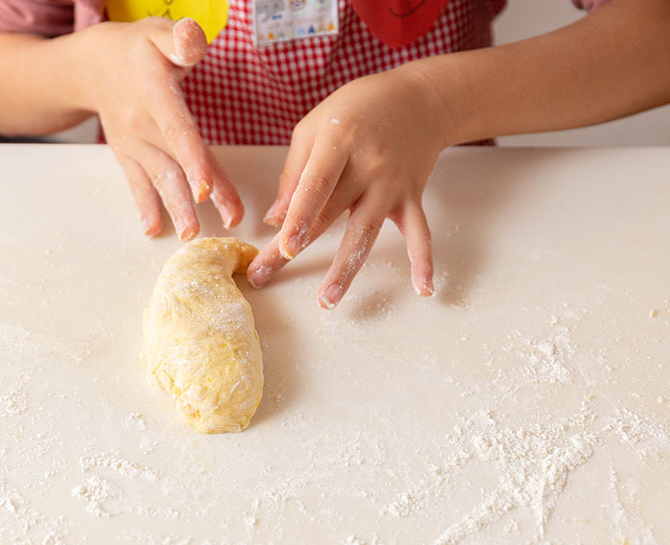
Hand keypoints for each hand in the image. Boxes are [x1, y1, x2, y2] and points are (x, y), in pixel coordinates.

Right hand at [83, 18, 243, 239]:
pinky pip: (137, 184)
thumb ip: (179, 39)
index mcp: (154, 94)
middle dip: (198, 195)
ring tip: (192, 235)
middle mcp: (141, 124)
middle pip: (175, 163)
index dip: (193, 160)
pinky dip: (144, 207)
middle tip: (224, 221)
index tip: (206, 188)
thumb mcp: (158, 32)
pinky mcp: (128, 156)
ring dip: (176, 209)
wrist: (93, 66)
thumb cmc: (137, 49)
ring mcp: (133, 144)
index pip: (177, 131)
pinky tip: (153, 229)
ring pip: (159, 179)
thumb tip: (194, 41)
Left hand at [246, 66, 451, 307]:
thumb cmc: (356, 109)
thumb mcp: (315, 126)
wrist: (419, 99)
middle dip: (295, 249)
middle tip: (266, 276)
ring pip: (367, 232)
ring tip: (328, 299)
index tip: (284, 245)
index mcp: (340, 140)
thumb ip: (294, 173)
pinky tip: (424, 289)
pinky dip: (423, 261)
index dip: (299, 216)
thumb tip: (275, 219)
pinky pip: (419, 232)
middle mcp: (368, 164)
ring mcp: (392, 183)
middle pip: (329, 215)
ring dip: (346, 268)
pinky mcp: (412, 196)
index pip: (316, 184)